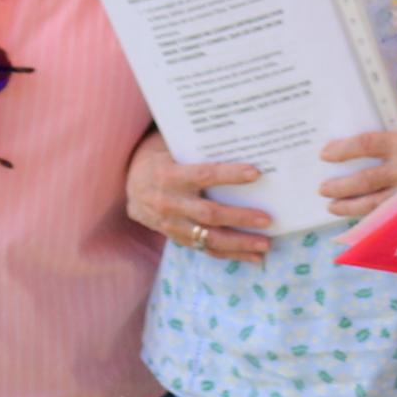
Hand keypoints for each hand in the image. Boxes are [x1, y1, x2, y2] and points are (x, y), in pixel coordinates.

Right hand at [127, 130, 272, 264]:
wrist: (128, 185)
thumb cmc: (160, 159)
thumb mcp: (171, 147)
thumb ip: (198, 148)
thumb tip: (240, 140)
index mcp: (170, 175)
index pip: (204, 175)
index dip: (229, 174)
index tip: (256, 173)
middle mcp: (170, 202)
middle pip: (209, 214)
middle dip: (240, 217)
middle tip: (267, 219)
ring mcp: (172, 224)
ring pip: (209, 238)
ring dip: (239, 243)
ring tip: (266, 244)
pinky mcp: (177, 237)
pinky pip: (205, 249)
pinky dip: (231, 254)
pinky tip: (254, 256)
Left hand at [318, 122, 396, 222]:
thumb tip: (367, 152)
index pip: (365, 145)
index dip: (342, 150)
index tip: (326, 154)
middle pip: (363, 180)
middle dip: (339, 186)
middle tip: (323, 189)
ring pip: (373, 204)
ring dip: (349, 206)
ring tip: (332, 206)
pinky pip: (390, 219)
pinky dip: (371, 222)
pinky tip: (359, 222)